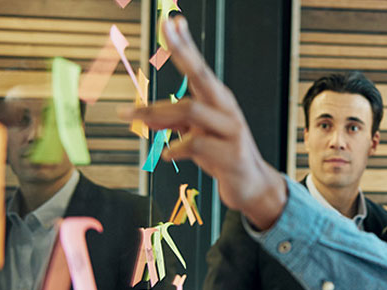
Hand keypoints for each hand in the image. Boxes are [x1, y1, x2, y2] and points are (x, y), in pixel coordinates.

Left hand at [119, 16, 285, 229]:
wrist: (253, 186)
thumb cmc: (223, 156)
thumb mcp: (195, 135)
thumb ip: (173, 123)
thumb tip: (144, 114)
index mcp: (218, 101)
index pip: (199, 67)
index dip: (184, 44)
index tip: (171, 21)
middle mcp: (227, 110)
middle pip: (201, 75)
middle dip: (183, 51)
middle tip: (166, 28)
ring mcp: (231, 130)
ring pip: (190, 110)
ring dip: (156, 112)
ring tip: (133, 118)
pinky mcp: (229, 154)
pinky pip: (194, 143)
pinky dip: (175, 148)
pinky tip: (167, 155)